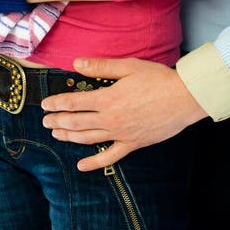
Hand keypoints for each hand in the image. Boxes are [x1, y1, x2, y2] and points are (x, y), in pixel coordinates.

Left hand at [41, 56, 206, 170]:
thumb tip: (76, 63)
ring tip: (57, 134)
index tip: (45, 104)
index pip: (74, 102)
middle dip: (58, 121)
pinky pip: (109, 157)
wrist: (184, 98)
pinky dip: (94, 163)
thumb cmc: (158, 79)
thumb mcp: (128, 66)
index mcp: (108, 98)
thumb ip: (101, 67)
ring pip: (88, 138)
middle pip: (76, 122)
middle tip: (45, 121)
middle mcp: (111, 119)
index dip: (57, 103)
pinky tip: (82, 166)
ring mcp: (121, 134)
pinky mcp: (133, 144)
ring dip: (69, 136)